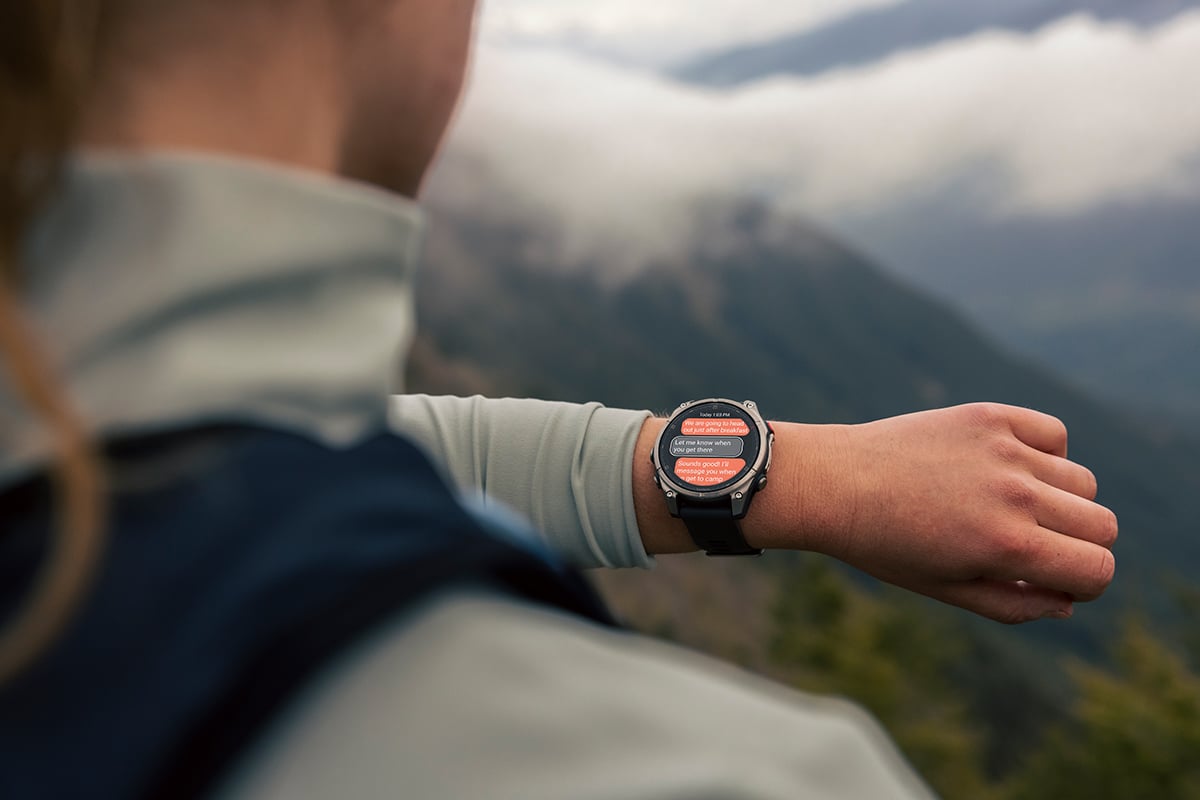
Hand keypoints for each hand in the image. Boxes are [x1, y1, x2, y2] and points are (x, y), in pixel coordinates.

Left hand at [755, 404, 1117, 622]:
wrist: (833, 484)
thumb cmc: (885, 545)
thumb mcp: (947, 589)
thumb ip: (1015, 604)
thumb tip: (1068, 600)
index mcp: (1006, 548)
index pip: (1098, 569)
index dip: (1085, 583)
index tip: (1055, 580)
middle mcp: (1014, 496)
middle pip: (1101, 525)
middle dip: (1078, 545)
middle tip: (1034, 546)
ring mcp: (1004, 451)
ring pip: (1082, 482)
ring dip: (1061, 501)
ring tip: (1010, 507)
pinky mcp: (988, 416)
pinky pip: (1055, 434)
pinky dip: (1046, 453)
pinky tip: (1010, 467)